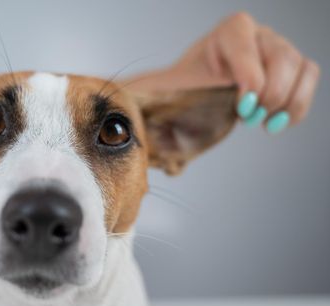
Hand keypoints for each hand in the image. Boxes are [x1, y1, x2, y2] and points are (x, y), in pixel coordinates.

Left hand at [171, 12, 319, 132]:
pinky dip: (297, 106)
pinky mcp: (289, 70)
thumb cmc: (182, 90)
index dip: (250, 75)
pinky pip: (308, 81)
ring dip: (288, 102)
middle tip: (249, 117)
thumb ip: (160, 90)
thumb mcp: (169, 86)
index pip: (246, 43)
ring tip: (264, 122)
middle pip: (283, 56)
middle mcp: (257, 35)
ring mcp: (277, 51)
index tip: (243, 105)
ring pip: (302, 68)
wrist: (194, 95)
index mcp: (229, 32)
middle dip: (270, 94)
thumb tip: (149, 97)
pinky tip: (276, 122)